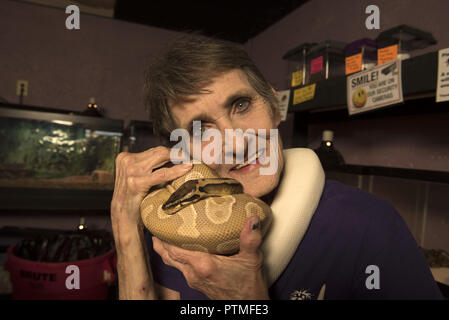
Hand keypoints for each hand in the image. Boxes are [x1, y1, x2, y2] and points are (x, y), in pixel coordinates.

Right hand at [111, 146, 192, 242]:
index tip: (187, 154)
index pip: (155, 150)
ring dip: (179, 158)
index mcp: (126, 158)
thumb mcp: (138, 178)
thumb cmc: (134, 199)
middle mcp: (127, 161)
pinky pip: (162, 173)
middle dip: (178, 153)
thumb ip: (149, 167)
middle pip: (159, 151)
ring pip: (162, 157)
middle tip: (193, 157)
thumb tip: (174, 159)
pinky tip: (187, 168)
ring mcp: (131, 171)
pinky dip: (176, 170)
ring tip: (192, 161)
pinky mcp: (136, 182)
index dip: (173, 152)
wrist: (123, 219)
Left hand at [152, 215, 269, 299]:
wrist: (247, 306)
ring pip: (174, 263)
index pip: (174, 250)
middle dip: (160, 242)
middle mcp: (194, 273)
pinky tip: (181, 250)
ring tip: (163, 236)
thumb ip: (250, 239)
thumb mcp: (251, 260)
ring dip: (166, 251)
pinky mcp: (197, 284)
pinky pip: (180, 268)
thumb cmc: (248, 287)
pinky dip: (176, 258)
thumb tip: (252, 219)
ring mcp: (194, 280)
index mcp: (202, 265)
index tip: (158, 223)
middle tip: (156, 226)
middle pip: (169, 256)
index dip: (163, 237)